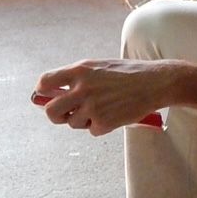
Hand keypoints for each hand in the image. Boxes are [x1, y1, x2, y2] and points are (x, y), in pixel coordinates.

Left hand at [35, 60, 170, 136]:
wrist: (154, 83)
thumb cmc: (128, 73)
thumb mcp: (99, 67)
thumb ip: (78, 77)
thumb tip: (57, 92)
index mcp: (80, 71)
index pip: (45, 82)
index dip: (42, 91)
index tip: (47, 96)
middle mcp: (82, 89)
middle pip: (51, 111)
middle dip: (56, 115)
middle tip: (65, 114)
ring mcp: (92, 107)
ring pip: (72, 123)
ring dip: (83, 120)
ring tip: (102, 110)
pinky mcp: (103, 122)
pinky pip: (91, 130)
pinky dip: (100, 126)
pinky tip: (114, 115)